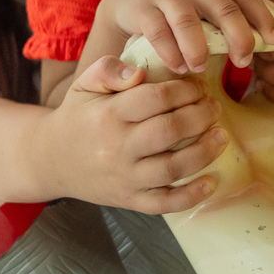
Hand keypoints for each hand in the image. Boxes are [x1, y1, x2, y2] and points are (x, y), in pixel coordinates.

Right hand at [35, 56, 227, 213]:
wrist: (51, 160)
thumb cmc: (78, 116)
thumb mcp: (85, 84)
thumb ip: (108, 69)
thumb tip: (138, 73)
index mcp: (108, 115)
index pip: (155, 98)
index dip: (184, 90)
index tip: (198, 86)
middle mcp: (117, 148)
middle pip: (169, 131)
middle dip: (200, 116)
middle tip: (214, 107)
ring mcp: (125, 178)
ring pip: (172, 168)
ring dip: (204, 152)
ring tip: (222, 135)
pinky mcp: (130, 200)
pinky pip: (164, 203)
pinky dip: (191, 196)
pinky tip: (212, 182)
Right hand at [96, 0, 273, 74]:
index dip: (262, 17)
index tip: (272, 41)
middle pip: (223, 9)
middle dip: (239, 39)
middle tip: (243, 62)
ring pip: (189, 23)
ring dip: (199, 50)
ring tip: (202, 68)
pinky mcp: (142, 7)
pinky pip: (160, 34)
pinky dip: (171, 54)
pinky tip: (179, 67)